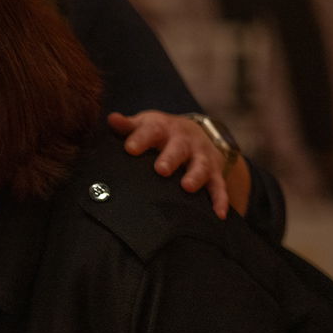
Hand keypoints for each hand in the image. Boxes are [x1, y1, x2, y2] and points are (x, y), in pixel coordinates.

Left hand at [109, 110, 228, 217]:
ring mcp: (201, 156)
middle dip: (171, 158)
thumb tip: (112, 119)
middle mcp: (185, 141)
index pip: (151, 131)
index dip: (141, 138)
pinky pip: (218, 187)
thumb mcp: (144, 125)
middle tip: (161, 170)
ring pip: (200, 166)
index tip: (130, 148)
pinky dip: (220, 199)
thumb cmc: (159, 133)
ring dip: (195, 176)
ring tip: (187, 187)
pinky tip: (218, 214)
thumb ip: (127, 126)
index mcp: (163, 129)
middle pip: (178, 148)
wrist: (193, 133)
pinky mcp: (214, 172)